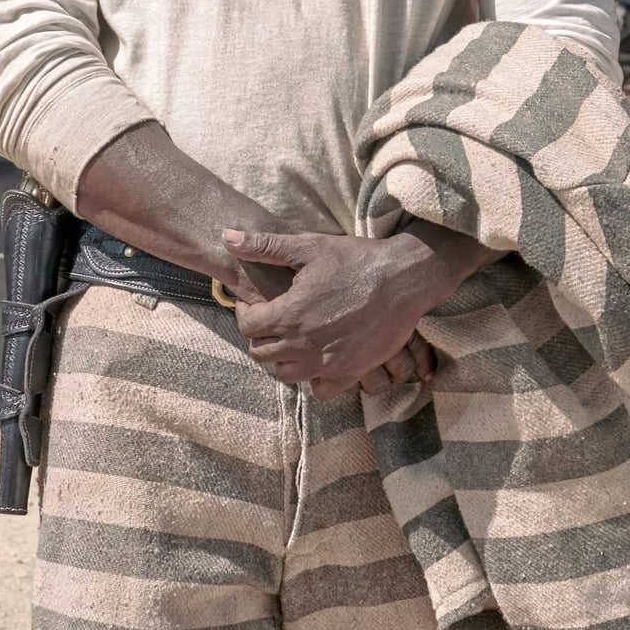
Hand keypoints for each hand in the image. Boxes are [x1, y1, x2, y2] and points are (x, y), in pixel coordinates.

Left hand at [224, 229, 461, 398]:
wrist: (402, 279)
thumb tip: (226, 237)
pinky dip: (314, 380)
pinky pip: (320, 391)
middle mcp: (304, 344)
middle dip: (261, 337)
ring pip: (287, 375)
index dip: (245, 313)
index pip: (248, 327)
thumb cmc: (355, 259)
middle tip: (271, 322)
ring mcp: (327, 363)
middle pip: (262, 355)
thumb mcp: (308, 246)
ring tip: (292, 341)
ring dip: (283, 360)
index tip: (254, 304)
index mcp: (289, 314)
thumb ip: (264, 246)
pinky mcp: (351, 372)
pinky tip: (319, 359)